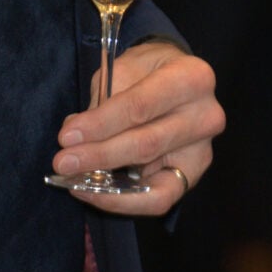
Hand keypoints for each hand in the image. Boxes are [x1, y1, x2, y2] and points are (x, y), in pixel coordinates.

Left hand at [52, 39, 222, 214]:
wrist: (173, 78)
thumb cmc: (146, 71)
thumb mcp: (123, 70)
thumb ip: (102, 102)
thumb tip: (74, 136)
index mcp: (193, 78)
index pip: (140, 106)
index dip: (101, 124)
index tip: (67, 136)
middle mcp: (207, 115)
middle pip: (146, 143)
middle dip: (99, 155)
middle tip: (63, 162)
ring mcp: (204, 149)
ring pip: (152, 177)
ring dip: (107, 184)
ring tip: (75, 180)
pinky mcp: (193, 174)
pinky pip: (160, 199)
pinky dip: (126, 202)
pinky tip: (97, 193)